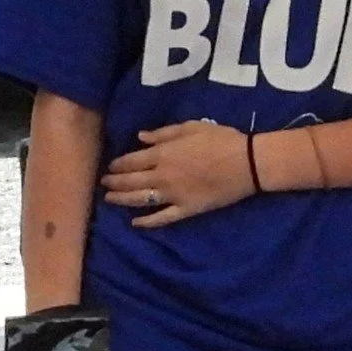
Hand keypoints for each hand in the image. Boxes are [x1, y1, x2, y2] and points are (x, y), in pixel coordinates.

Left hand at [101, 122, 253, 229]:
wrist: (247, 162)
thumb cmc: (222, 139)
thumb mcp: (192, 127)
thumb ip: (163, 133)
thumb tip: (139, 137)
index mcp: (162, 154)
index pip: (130, 161)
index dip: (117, 165)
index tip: (110, 167)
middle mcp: (161, 176)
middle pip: (130, 181)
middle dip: (114, 182)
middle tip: (104, 183)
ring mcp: (172, 195)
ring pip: (139, 200)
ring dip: (121, 200)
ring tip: (110, 199)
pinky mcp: (186, 209)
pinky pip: (161, 218)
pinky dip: (146, 222)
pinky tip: (135, 223)